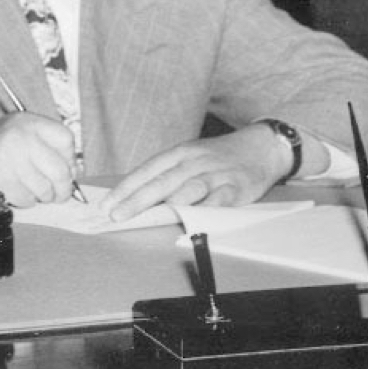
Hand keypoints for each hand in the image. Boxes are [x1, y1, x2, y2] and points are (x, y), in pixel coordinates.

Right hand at [0, 113, 77, 206]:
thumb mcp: (20, 136)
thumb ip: (47, 147)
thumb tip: (74, 171)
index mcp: (27, 122)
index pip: (65, 139)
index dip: (70, 159)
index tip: (66, 169)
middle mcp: (19, 136)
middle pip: (60, 169)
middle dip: (63, 187)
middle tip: (60, 194)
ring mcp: (9, 157)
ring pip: (45, 188)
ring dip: (42, 196)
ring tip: (30, 190)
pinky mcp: (0, 179)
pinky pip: (28, 199)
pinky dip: (25, 201)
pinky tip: (14, 191)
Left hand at [100, 129, 287, 221]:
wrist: (259, 147)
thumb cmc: (217, 157)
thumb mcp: (189, 157)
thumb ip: (167, 174)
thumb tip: (135, 196)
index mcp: (179, 153)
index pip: (147, 170)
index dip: (126, 188)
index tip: (107, 204)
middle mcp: (194, 162)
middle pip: (163, 181)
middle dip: (138, 199)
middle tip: (118, 214)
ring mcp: (215, 174)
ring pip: (190, 188)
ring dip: (170, 204)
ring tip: (151, 217)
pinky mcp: (236, 188)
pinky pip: (219, 200)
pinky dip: (205, 211)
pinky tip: (193, 221)